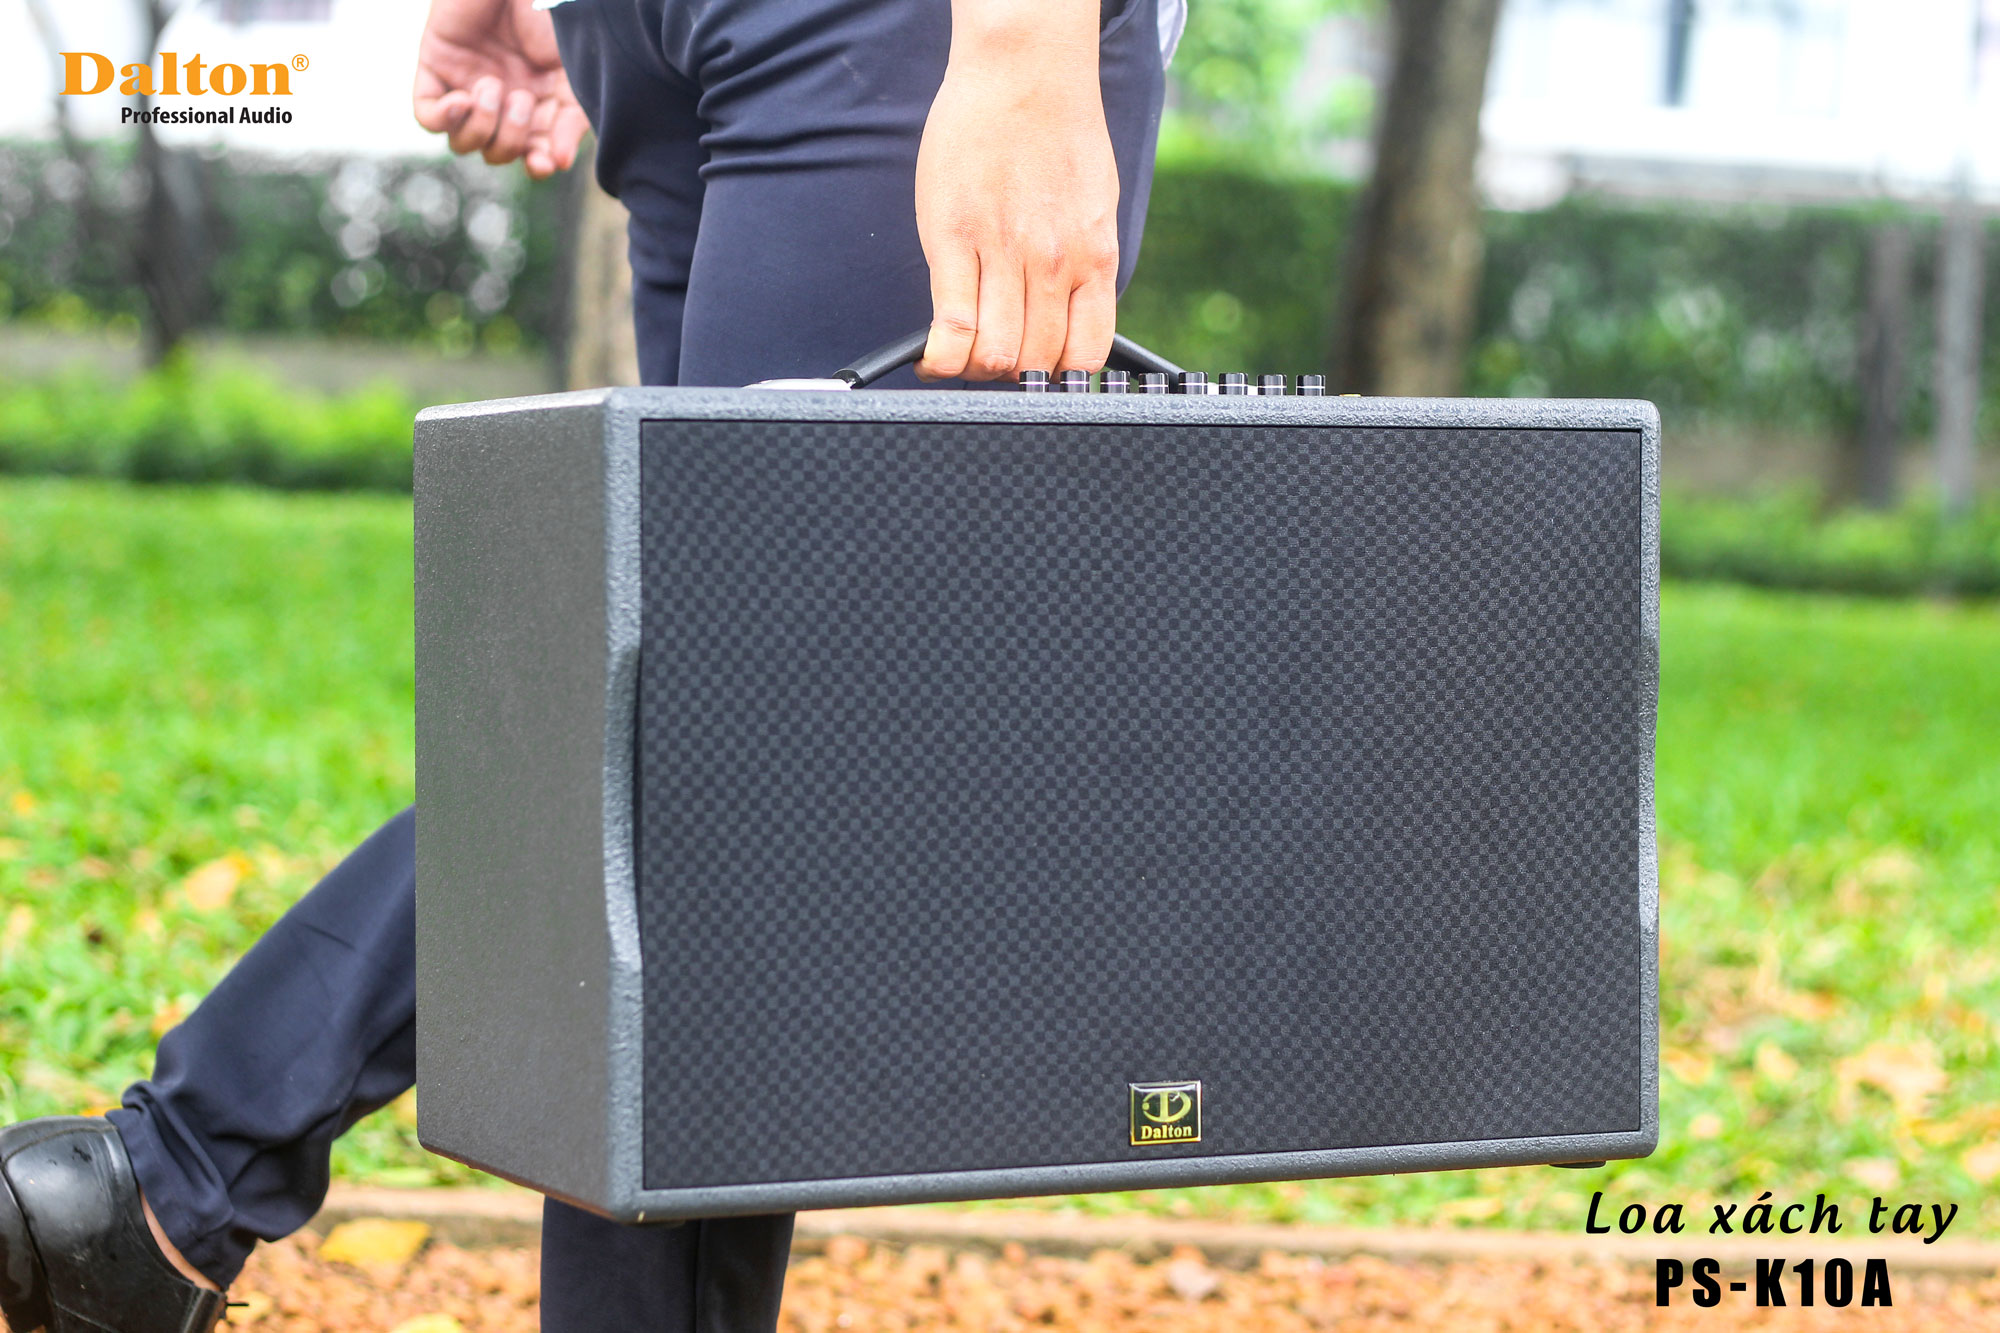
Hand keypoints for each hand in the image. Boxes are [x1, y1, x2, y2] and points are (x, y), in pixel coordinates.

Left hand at [413, 0, 588, 177]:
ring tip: (493, 85)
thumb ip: (570, 121)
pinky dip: (444, 117)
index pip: (531, 154)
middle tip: (521, 98)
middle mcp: (500, 100)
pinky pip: (427, 115)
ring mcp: (466, 85)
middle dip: (509, 138)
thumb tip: (558, 162)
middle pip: (495, 152)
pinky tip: (463, 99)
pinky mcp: (435, 67)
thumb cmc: (552, 17)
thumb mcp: (573, 75)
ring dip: (480, 125)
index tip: (543, 162)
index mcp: (536, 104)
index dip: (536, 165)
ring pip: (461, 142)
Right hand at [914, 1, 1119, 380]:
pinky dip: (939, 358)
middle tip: (987, 364)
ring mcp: (1004, 253)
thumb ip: (1084, 261)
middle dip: (1010, 377)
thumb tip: (1073, 313)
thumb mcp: (1095, 206)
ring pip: (993, 354)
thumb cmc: (1058, 132)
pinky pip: (950, 325)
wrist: (1024, 71)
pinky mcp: (954, 238)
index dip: (1058, 381)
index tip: (1037, 377)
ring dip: (973, 370)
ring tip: (958, 357)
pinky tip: (931, 359)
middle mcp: (1054, 263)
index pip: (1084, 355)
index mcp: (1094, 258)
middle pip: (1033, 361)